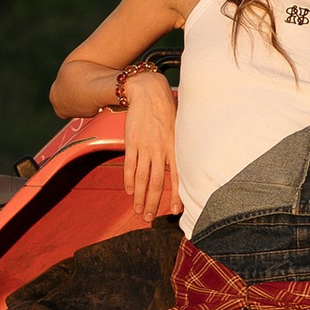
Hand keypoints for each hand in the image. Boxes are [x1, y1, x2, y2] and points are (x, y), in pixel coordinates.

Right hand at [120, 71, 180, 226]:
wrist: (148, 92)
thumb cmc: (166, 111)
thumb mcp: (178, 129)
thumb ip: (178, 149)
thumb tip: (181, 168)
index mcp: (174, 148)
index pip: (176, 177)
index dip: (176, 196)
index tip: (175, 211)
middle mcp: (160, 150)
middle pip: (155, 182)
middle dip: (152, 202)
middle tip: (148, 218)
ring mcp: (145, 146)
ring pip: (141, 178)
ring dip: (139, 196)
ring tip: (137, 209)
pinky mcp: (132, 142)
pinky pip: (129, 165)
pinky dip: (128, 180)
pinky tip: (128, 190)